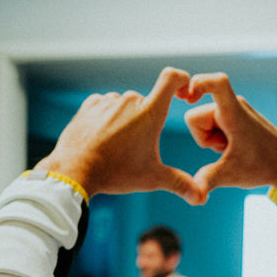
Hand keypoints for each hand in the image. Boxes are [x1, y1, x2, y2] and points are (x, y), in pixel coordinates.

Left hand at [35, 67, 203, 204]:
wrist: (75, 172)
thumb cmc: (116, 173)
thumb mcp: (152, 179)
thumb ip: (180, 184)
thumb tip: (202, 197)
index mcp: (150, 112)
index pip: (171, 78)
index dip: (181, 79)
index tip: (182, 92)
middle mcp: (129, 100)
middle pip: (147, 102)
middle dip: (146, 120)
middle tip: (137, 147)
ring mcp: (108, 101)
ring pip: (124, 105)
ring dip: (125, 120)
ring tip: (117, 146)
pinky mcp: (89, 105)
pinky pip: (104, 106)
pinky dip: (106, 118)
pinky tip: (102, 138)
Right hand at [182, 72, 276, 198]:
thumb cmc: (263, 165)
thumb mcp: (232, 174)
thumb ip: (208, 179)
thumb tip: (193, 195)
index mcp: (234, 113)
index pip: (217, 83)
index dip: (199, 83)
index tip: (187, 96)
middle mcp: (233, 105)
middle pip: (195, 116)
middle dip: (203, 137)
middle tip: (226, 149)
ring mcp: (233, 109)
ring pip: (201, 122)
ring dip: (210, 139)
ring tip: (231, 148)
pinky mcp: (234, 115)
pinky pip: (211, 124)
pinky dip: (216, 137)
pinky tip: (231, 146)